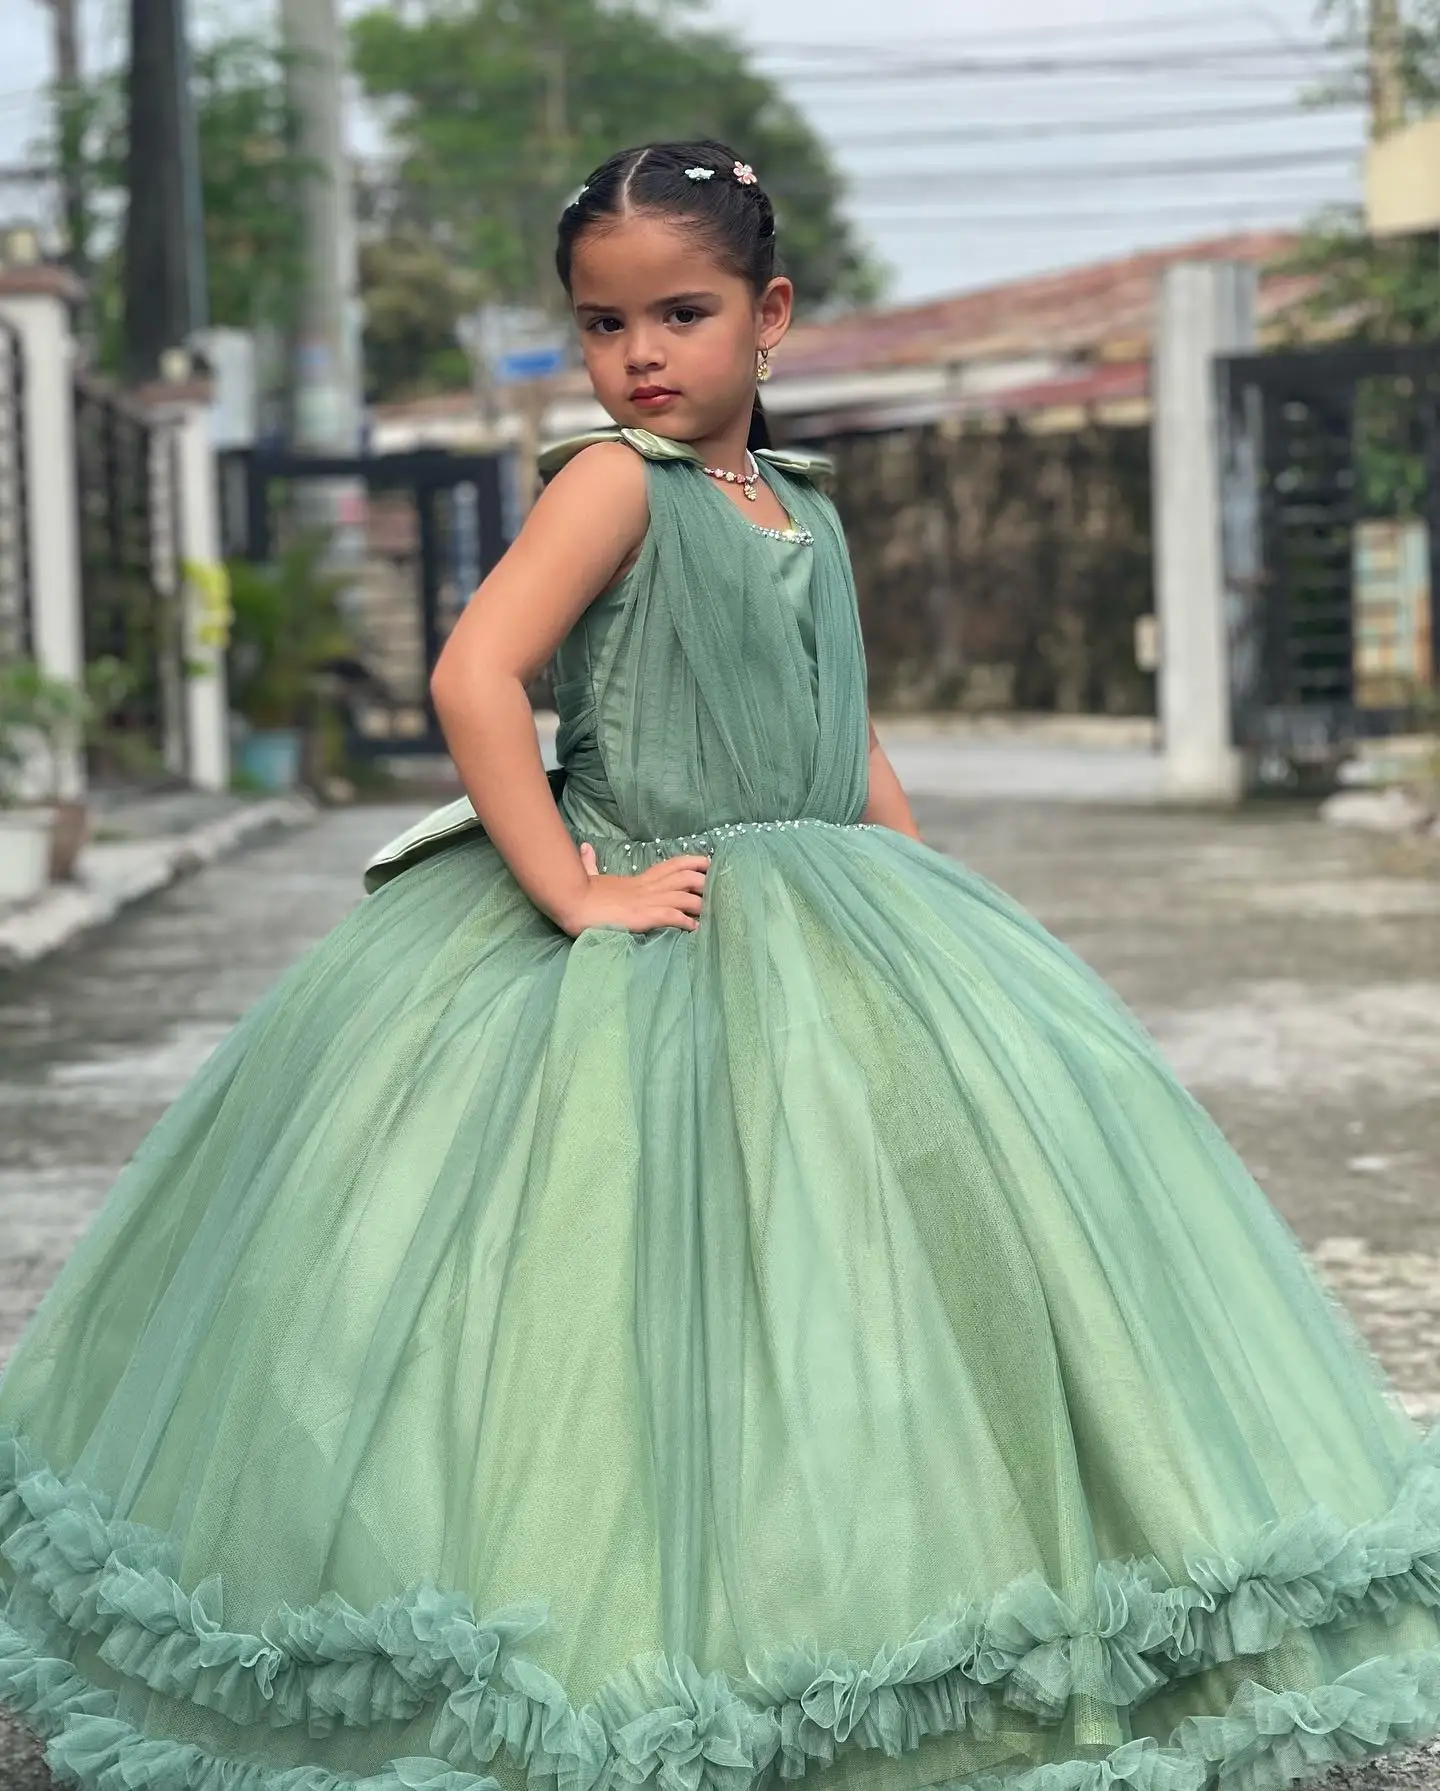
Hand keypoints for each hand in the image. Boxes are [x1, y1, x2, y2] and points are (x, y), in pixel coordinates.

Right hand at [560, 845, 709, 936]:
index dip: (692, 863)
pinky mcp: (641, 916)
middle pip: (683, 876)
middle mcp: (646, 887)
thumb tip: (585, 848)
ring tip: (711, 913)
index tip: (708, 864)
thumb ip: (590, 863)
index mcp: (638, 880)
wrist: (570, 900)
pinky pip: (669, 915)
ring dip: (700, 903)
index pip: (671, 865)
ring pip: (682, 895)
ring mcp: (645, 901)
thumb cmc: (579, 892)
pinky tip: (693, 928)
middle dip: (704, 881)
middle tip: (719, 889)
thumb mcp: (589, 875)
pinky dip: (684, 921)